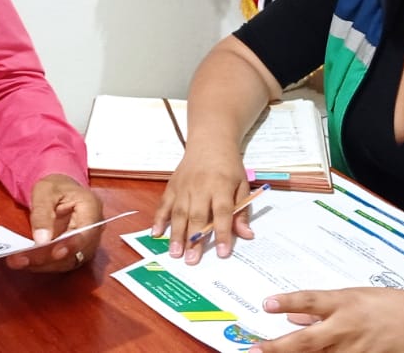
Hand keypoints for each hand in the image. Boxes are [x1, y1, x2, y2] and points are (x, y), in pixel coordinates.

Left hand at [5, 173, 104, 272]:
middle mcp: (94, 228)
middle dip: (48, 258)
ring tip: (18, 261)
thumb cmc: (56, 187)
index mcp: (91, 207)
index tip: (55, 253)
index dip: (72, 245)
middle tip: (21, 259)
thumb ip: (42, 214)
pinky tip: (26, 261)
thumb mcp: (44, 191)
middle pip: (77, 251)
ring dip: (44, 264)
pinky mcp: (76, 252)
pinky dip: (44, 264)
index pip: (86, 232)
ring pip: (69, 261)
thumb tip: (41, 240)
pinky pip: (62, 263)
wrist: (61, 190)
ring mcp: (87, 242)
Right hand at [151, 145, 251, 263]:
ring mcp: (184, 186)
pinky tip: (156, 234)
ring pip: (178, 212)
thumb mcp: (242, 184)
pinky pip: (164, 204)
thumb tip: (247, 235)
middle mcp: (200, 187)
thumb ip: (242, 210)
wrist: (210, 142)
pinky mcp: (172, 186)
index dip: (222, 233)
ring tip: (175, 254)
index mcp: (221, 186)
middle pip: (197, 215)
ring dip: (176, 234)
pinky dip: (158, 219)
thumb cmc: (228, 166)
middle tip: (191, 260)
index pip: (222, 213)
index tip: (222, 253)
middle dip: (194, 239)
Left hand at [249, 287, 403, 352]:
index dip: (287, 302)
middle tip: (254, 350)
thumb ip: (322, 310)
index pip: (310, 301)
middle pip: (306, 341)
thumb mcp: (355, 298)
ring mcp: (356, 350)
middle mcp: (347, 327)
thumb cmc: (391, 306)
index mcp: (345, 303)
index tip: (266, 304)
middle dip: (277, 348)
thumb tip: (292, 318)